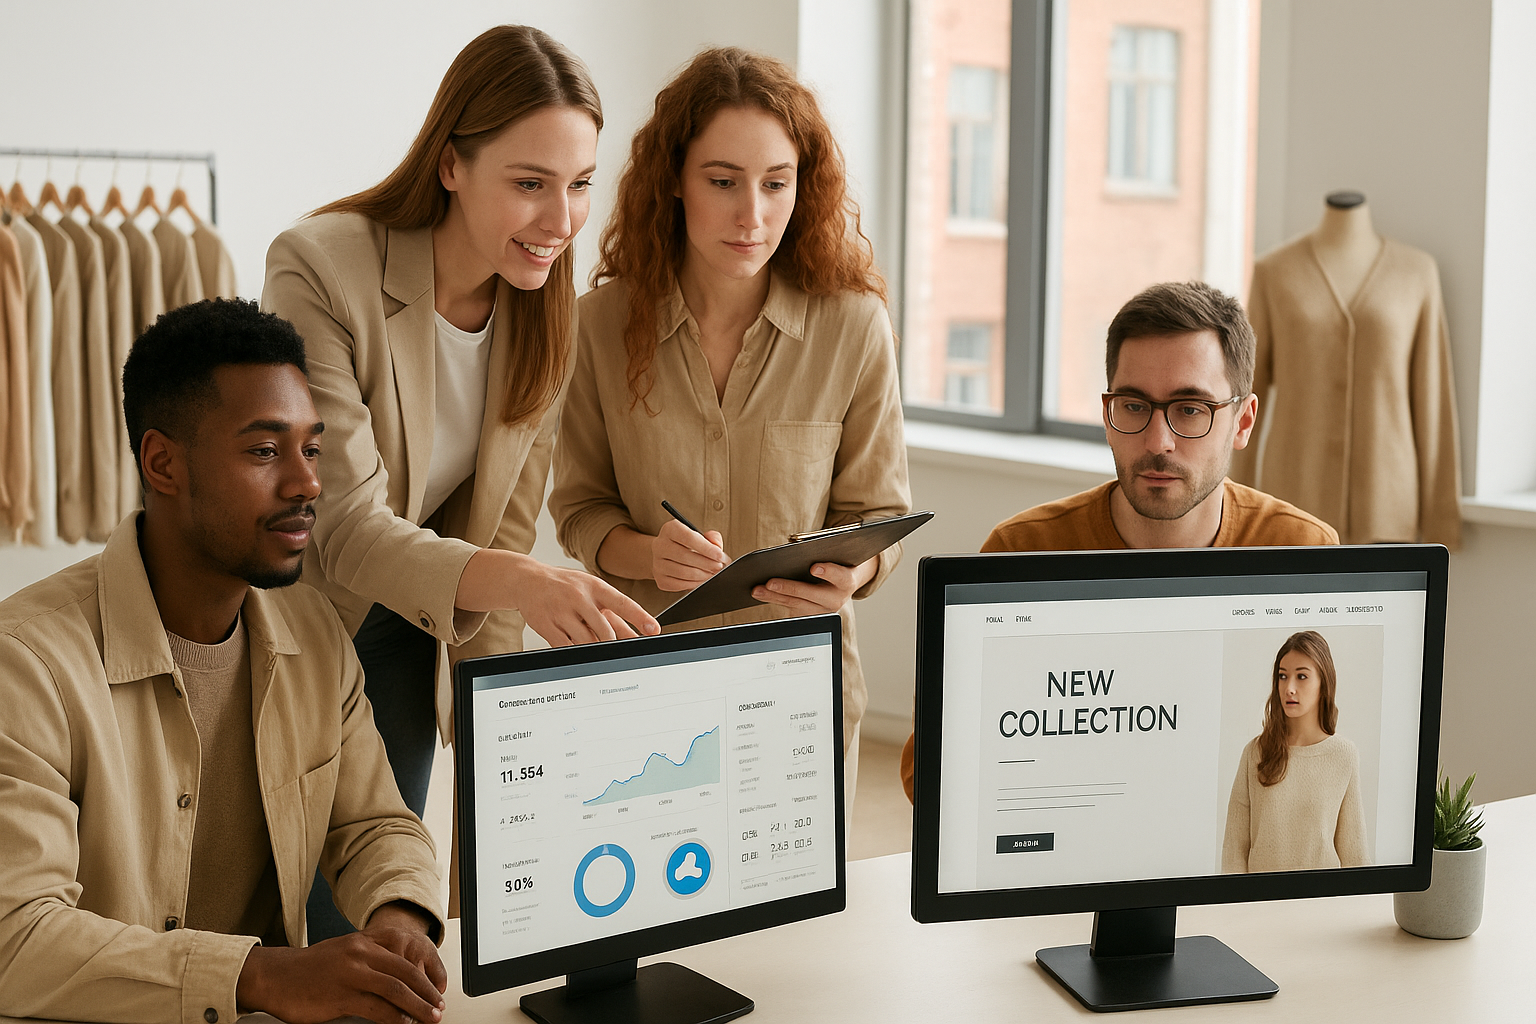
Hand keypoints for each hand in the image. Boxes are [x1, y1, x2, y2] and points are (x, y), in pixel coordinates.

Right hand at [236, 912, 445, 1023]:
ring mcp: (351, 973)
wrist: (275, 976)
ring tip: (431, 1018)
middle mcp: (361, 953)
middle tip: (441, 1006)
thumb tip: (399, 981)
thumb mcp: (345, 953)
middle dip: (428, 992)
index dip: (427, 973)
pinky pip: (376, 1008)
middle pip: (407, 972)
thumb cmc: (309, 969)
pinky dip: (394, 1018)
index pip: (406, 955)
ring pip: (396, 990)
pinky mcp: (340, 995)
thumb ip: (371, 960)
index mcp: (364, 942)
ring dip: (418, 1006)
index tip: (439, 988)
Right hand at [512, 557, 660, 645]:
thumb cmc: (566, 587)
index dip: (640, 617)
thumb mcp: (590, 591)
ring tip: (589, 643)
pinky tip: (573, 646)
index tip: (654, 629)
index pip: (622, 603)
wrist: (528, 579)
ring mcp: (561, 611)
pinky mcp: (545, 624)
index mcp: (595, 586)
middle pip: (605, 631)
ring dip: (592, 648)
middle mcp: (579, 597)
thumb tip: (636, 636)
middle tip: (614, 649)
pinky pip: (565, 647)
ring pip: (586, 641)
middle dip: (612, 644)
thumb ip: (612, 613)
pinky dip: (573, 651)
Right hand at [652, 519, 729, 591]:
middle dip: (707, 563)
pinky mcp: (660, 579)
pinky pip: (679, 584)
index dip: (706, 548)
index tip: (719, 555)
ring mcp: (658, 563)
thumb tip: (717, 548)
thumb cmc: (687, 544)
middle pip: (685, 556)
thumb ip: (712, 538)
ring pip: (683, 572)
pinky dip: (694, 584)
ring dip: (702, 575)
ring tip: (712, 573)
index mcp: (670, 529)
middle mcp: (660, 545)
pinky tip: (702, 579)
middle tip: (719, 566)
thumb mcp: (700, 535)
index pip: (688, 538)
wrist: (668, 555)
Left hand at [752, 556, 878, 614]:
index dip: (828, 572)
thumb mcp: (834, 554)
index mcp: (847, 581)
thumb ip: (820, 550)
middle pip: (811, 594)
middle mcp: (837, 599)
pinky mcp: (811, 616)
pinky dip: (776, 600)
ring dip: (775, 597)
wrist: (844, 583)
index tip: (814, 567)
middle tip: (770, 582)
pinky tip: (762, 593)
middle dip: (789, 588)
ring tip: (757, 590)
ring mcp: (823, 611)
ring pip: (797, 605)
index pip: (840, 576)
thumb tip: (793, 548)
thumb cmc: (836, 562)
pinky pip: (791, 609)